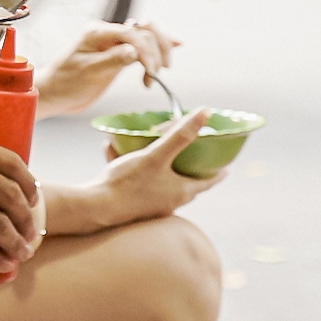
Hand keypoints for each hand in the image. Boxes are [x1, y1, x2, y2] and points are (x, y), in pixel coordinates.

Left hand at [37, 20, 178, 115]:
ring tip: (159, 72)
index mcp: (97, 32)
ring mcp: (114, 43)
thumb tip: (135, 52)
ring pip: (147, 36)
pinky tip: (174, 46)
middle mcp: (107, 33)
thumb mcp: (88, 73)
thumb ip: (112, 60)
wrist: (54, 94)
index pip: (132, 34)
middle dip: (156, 51)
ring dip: (159, 50)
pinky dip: (158, 48)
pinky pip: (142, 46)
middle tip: (156, 74)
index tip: (151, 73)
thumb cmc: (64, 83)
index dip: (147, 53)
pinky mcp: (118, 54)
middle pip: (145, 30)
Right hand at [86, 108, 222, 227]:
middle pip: (185, 184)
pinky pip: (135, 182)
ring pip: (159, 181)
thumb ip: (180, 135)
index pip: (208, 182)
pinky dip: (129, 166)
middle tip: (191, 155)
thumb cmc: (128, 183)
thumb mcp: (156, 154)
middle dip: (187, 167)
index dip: (217, 173)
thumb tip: (206, 113)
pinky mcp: (131, 206)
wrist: (95, 207)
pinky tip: (111, 149)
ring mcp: (149, 206)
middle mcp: (168, 202)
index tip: (225, 168)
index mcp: (180, 192)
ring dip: (154, 162)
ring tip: (147, 145)